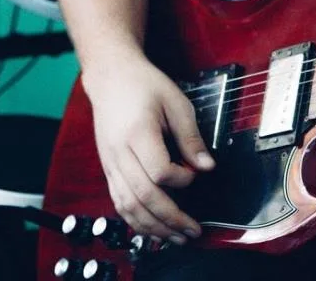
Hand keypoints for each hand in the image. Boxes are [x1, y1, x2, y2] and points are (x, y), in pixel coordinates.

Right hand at [85, 57, 214, 243]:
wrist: (111, 77)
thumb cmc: (143, 84)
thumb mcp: (176, 102)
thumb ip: (191, 137)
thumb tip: (207, 166)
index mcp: (137, 133)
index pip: (159, 172)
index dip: (182, 179)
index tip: (195, 174)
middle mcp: (119, 152)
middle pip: (143, 197)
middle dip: (170, 219)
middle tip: (193, 230)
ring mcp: (110, 163)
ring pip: (128, 206)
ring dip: (153, 227)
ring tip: (176, 237)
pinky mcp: (108, 168)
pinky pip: (118, 201)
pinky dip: (136, 219)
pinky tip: (153, 227)